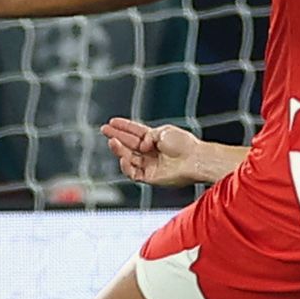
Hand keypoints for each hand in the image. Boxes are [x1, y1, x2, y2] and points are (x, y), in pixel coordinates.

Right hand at [101, 117, 220, 186]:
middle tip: (105, 130)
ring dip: (119, 150)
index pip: (136, 132)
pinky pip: (133, 173)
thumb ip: (148, 135)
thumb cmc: (185, 145)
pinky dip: (125, 166)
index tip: (112, 122)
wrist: (194, 160)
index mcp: (156, 139)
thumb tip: (140, 145)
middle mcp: (152, 152)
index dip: (124, 127)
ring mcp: (150, 164)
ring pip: (128, 158)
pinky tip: (123, 158)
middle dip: (116, 136)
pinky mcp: (150, 177)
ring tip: (112, 141)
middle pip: (129, 144)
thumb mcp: (164, 131)